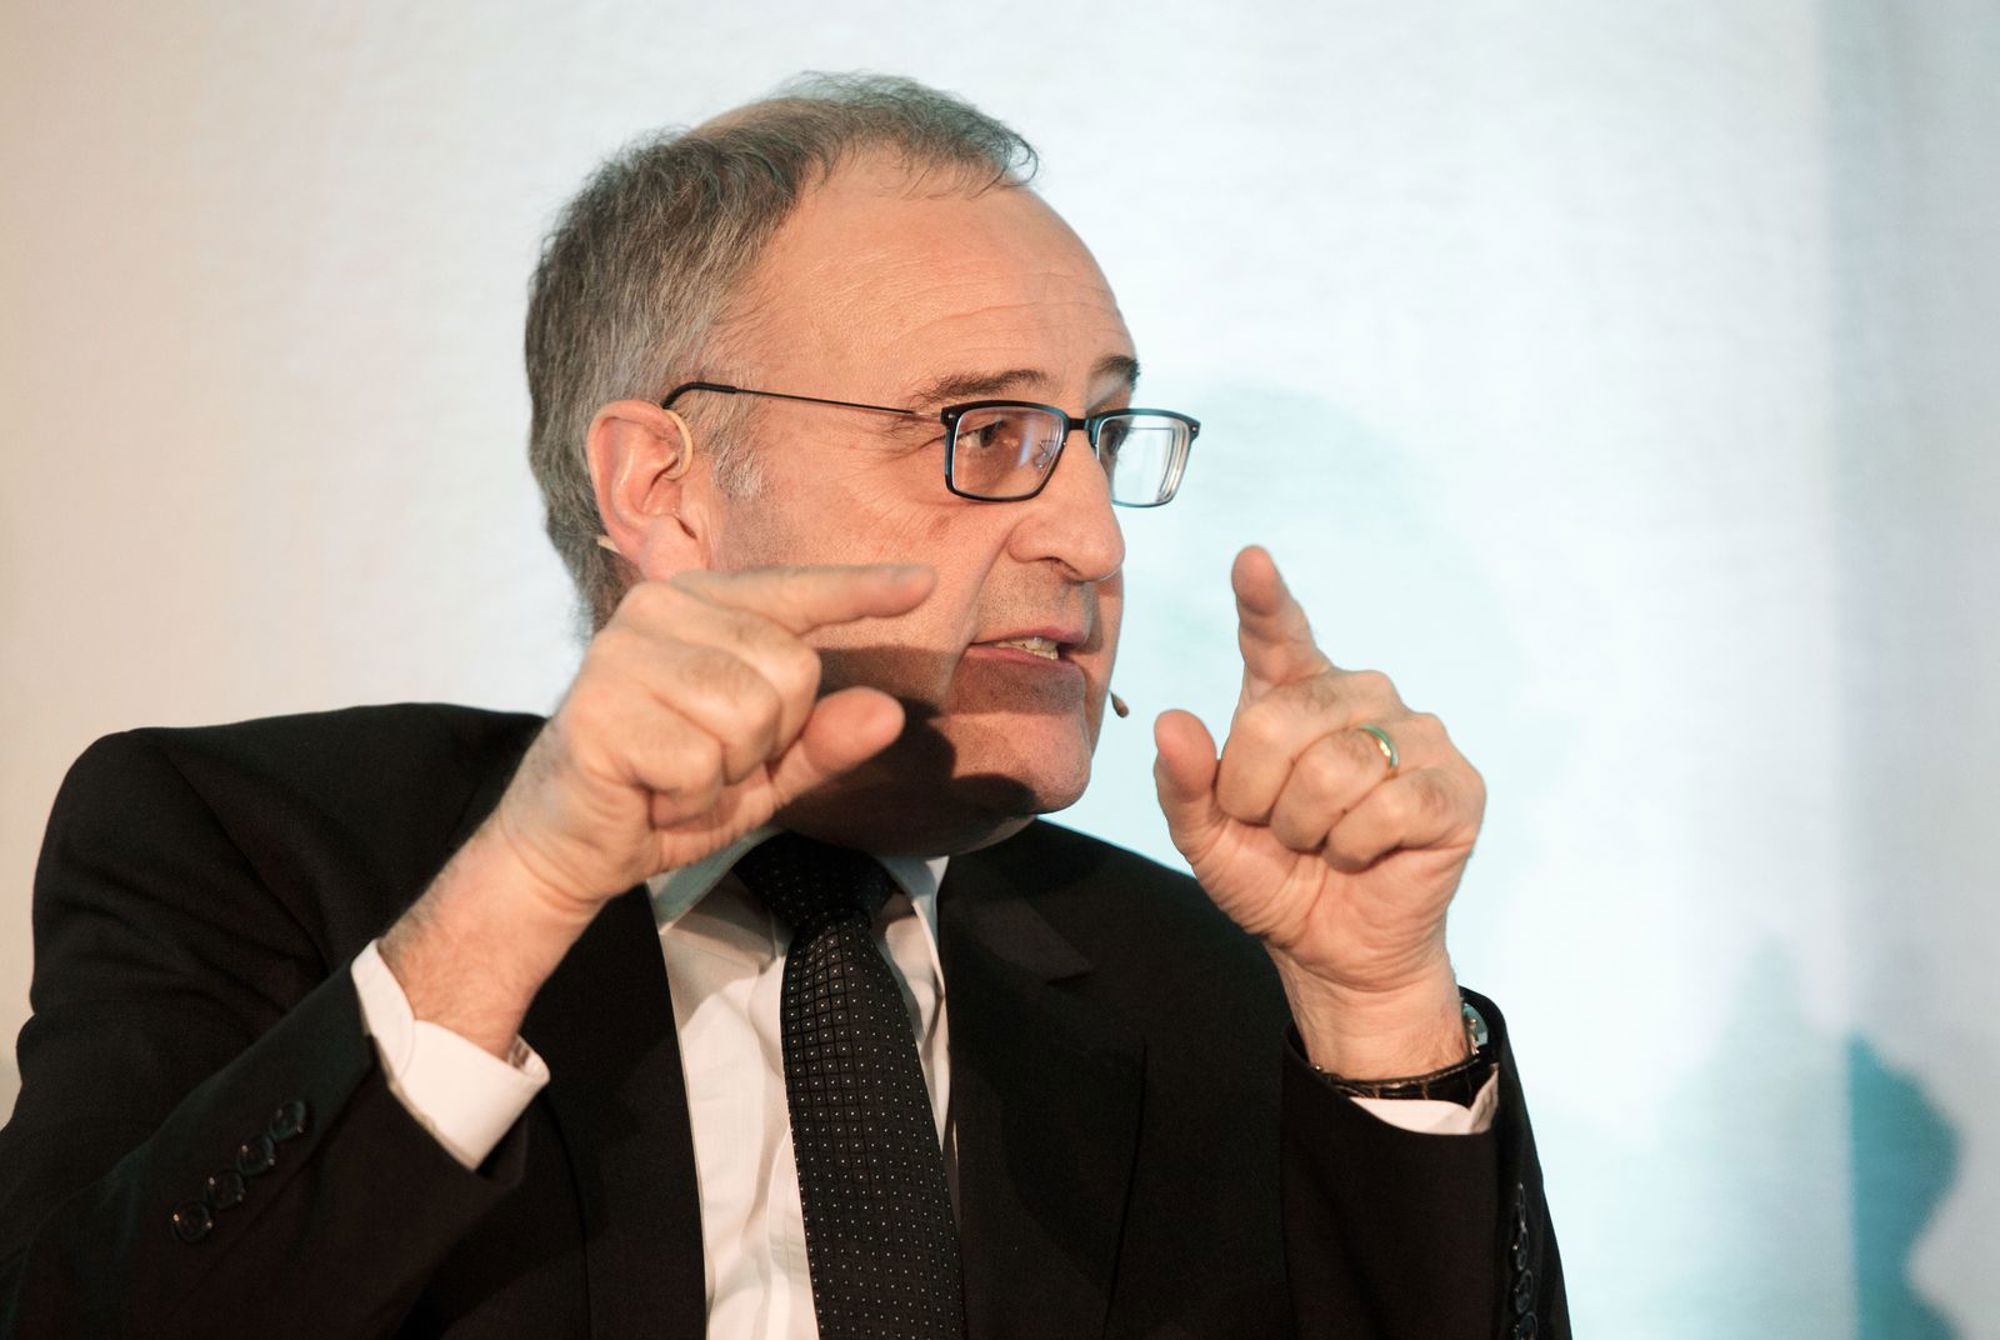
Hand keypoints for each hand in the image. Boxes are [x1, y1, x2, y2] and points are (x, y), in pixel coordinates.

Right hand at [489, 563, 935, 924]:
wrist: (570, 845)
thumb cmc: (667, 790)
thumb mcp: (762, 769)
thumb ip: (822, 740)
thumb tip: (888, 713)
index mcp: (700, 604)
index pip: (795, 591)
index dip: (863, 591)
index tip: (924, 583)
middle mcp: (659, 609)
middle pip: (792, 671)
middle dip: (768, 740)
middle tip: (707, 762)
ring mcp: (624, 653)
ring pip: (750, 717)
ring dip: (726, 774)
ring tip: (676, 778)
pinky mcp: (600, 709)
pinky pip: (701, 765)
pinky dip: (689, 802)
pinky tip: (651, 797)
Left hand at [1152, 546, 1483, 1075]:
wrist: (1333, 951)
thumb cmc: (1272, 877)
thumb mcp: (1207, 838)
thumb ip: (1183, 782)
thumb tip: (1172, 722)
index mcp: (1295, 695)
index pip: (1278, 635)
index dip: (1263, 598)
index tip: (1249, 561)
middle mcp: (1360, 697)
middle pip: (1287, 718)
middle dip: (1260, 792)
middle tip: (1274, 829)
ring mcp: (1417, 736)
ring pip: (1339, 766)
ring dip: (1309, 827)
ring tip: (1320, 845)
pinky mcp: (1456, 787)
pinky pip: (1391, 804)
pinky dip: (1357, 846)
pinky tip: (1363, 856)